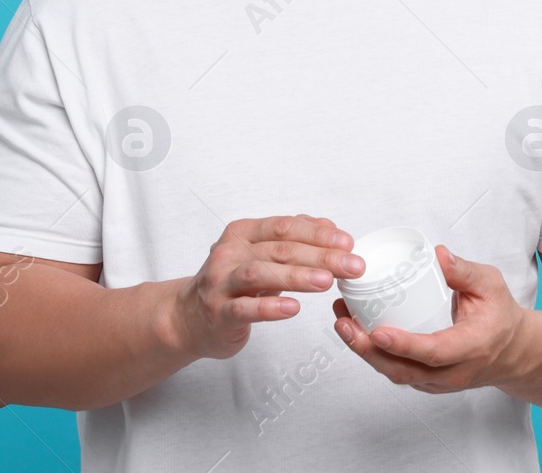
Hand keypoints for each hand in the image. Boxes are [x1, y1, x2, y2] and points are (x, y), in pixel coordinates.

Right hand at [168, 214, 365, 360]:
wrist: (189, 317)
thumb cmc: (231, 284)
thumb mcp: (259, 255)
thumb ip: (291, 238)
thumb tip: (329, 225)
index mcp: (242, 233)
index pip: (284, 227)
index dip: (318, 233)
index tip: (347, 242)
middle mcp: (230, 253)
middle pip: (279, 249)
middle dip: (320, 256)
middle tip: (352, 265)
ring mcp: (221, 283)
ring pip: (261, 273)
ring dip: (297, 276)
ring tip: (327, 282)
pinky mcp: (219, 313)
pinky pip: (245, 308)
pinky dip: (270, 308)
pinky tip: (293, 309)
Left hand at [331, 245, 535, 393]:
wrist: (514, 352)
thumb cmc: (501, 316)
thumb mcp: (491, 285)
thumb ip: (465, 270)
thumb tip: (437, 254)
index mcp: (471, 347)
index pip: (433, 352)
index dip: (403, 345)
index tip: (377, 332)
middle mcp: (453, 372)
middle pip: (404, 370)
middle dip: (369, 350)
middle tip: (344, 324)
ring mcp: (438, 382)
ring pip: (396, 374)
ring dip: (365, 352)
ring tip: (342, 322)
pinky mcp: (427, 382)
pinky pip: (397, 372)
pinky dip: (374, 355)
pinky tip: (355, 331)